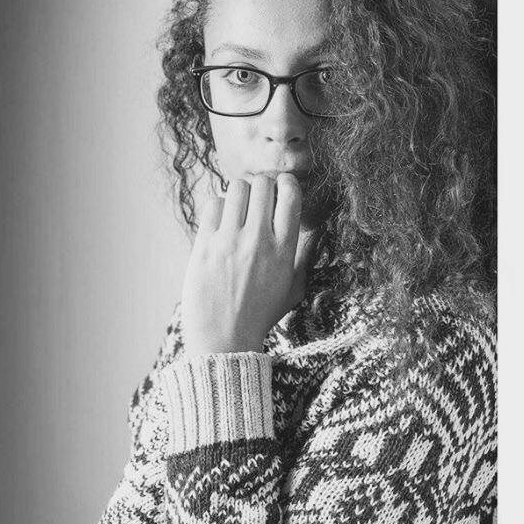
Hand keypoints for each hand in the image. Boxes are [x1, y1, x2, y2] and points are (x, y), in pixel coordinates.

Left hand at [181, 173, 317, 355]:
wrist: (224, 339)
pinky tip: (221, 221)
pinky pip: (213, 204)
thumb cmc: (260, 315)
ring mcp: (230, 242)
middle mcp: (259, 241)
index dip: (286, 184)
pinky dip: (218, 206)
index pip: (291, 195)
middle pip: (262, 184)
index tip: (280, 189)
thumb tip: (318, 229)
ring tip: (238, 208)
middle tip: (256, 198)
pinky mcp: (205, 245)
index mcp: (284, 250)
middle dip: (261, 185)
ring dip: (239, 193)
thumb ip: (306, 256)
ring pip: (237, 188)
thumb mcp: (294, 289)